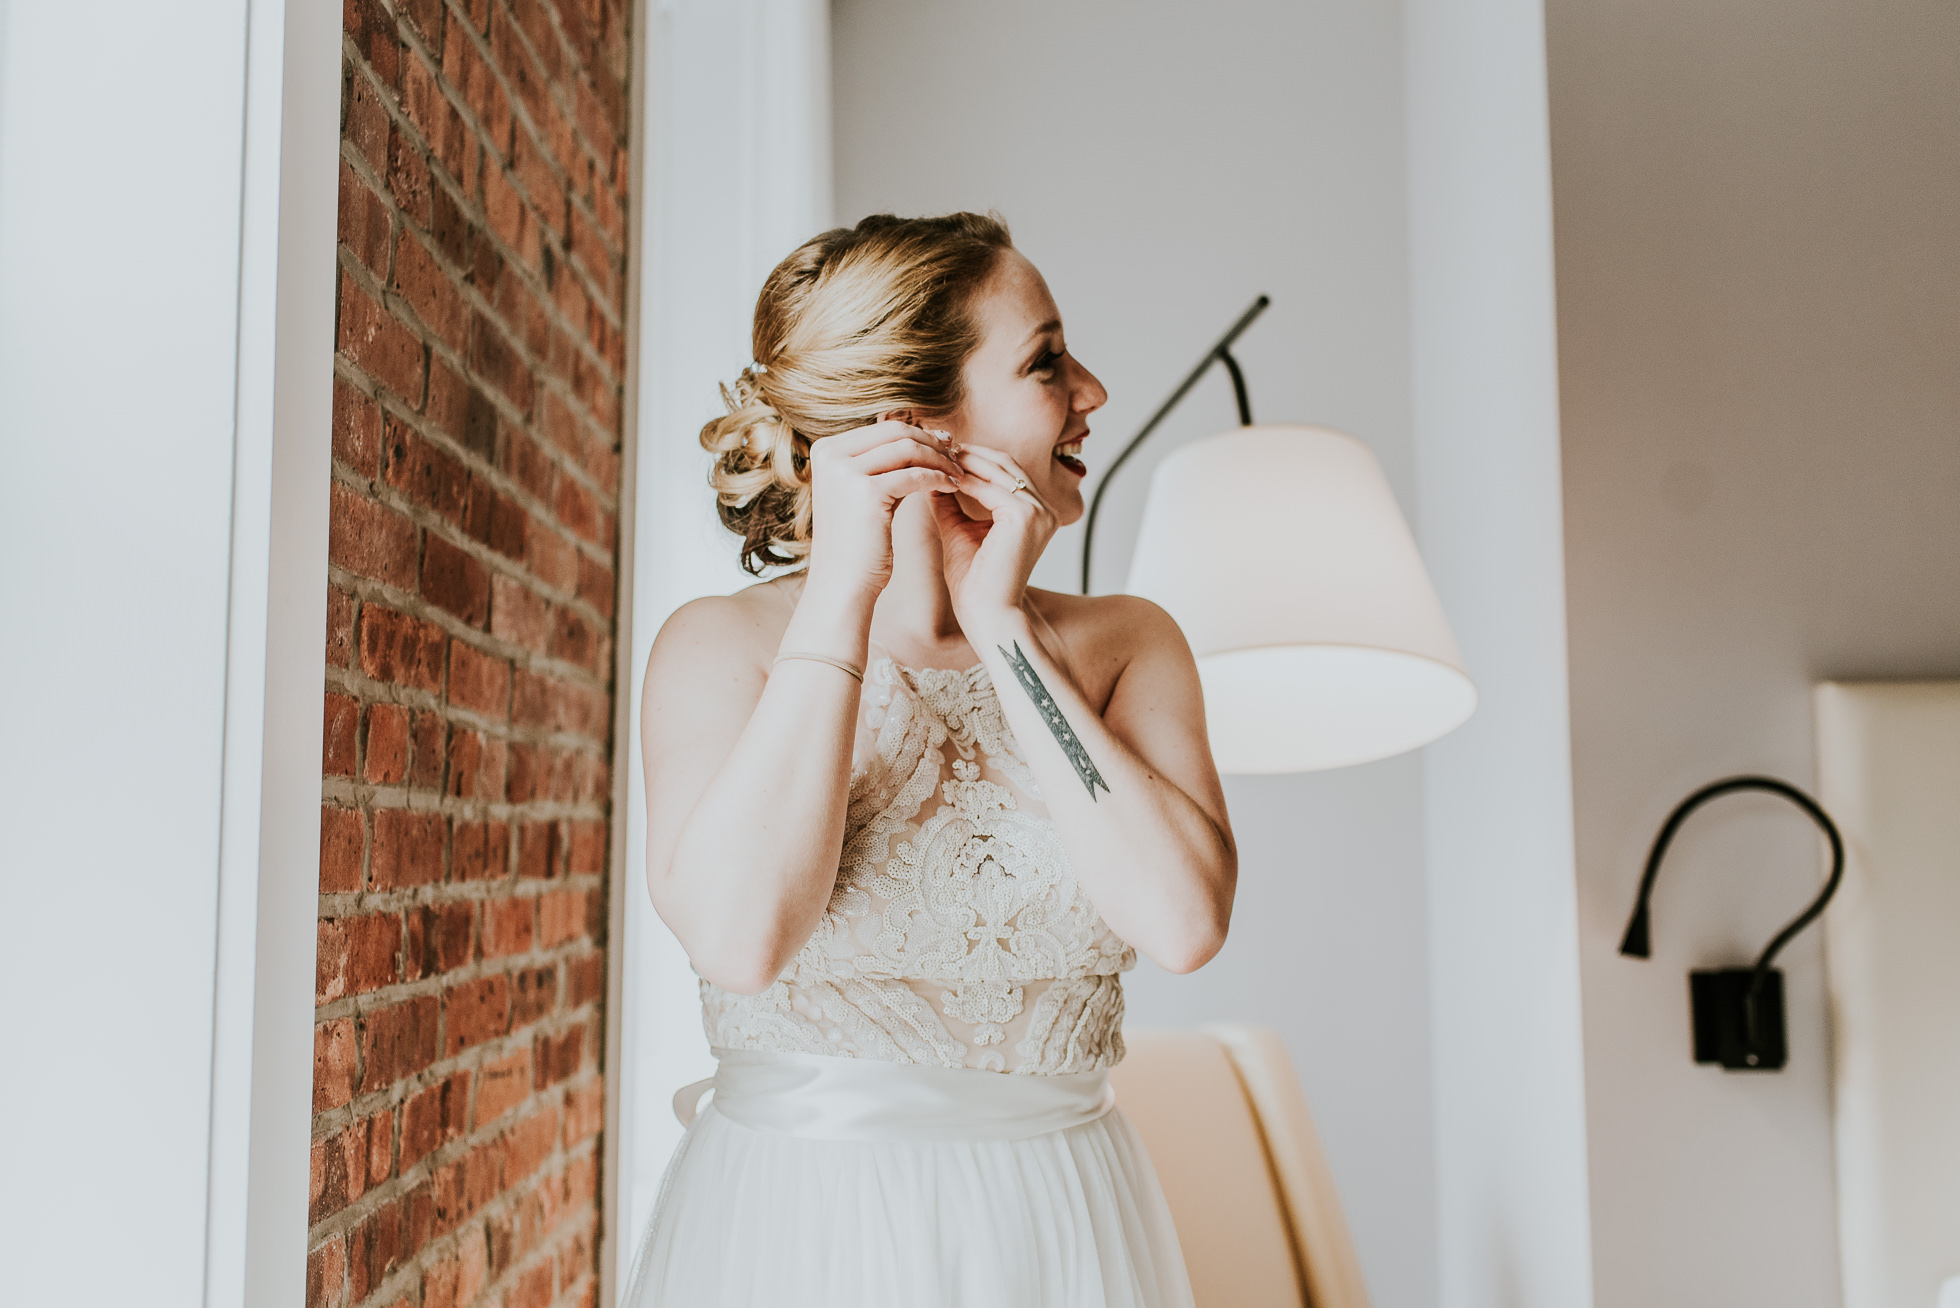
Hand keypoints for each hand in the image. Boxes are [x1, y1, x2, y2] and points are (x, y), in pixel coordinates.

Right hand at [802, 421, 963, 605]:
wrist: (842, 584)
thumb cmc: (857, 542)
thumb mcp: (864, 492)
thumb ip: (884, 464)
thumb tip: (921, 436)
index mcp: (826, 449)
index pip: (883, 428)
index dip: (918, 433)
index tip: (942, 445)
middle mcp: (830, 454)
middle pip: (896, 431)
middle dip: (931, 442)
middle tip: (956, 455)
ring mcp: (845, 471)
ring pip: (908, 449)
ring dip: (939, 459)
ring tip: (958, 473)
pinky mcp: (866, 491)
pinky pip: (915, 475)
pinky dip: (938, 478)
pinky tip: (952, 487)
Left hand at [929, 444, 1056, 627]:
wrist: (987, 615)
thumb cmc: (975, 584)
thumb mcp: (958, 531)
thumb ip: (951, 502)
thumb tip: (930, 473)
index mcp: (1036, 513)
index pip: (1004, 471)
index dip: (973, 458)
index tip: (939, 452)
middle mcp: (1045, 509)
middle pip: (1004, 463)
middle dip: (969, 452)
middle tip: (935, 445)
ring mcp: (1040, 511)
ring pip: (999, 469)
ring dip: (966, 461)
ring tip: (935, 457)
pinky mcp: (1027, 516)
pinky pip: (991, 487)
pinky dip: (966, 480)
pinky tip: (942, 477)